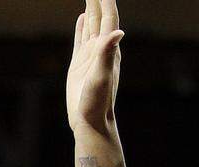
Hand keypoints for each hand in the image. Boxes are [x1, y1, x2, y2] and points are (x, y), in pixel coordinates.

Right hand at [66, 0, 124, 135]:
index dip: (106, 0)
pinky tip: (82, 17)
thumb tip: (118, 32)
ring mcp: (90, 55)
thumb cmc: (97, 103)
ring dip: (91, 7)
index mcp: (108, 49)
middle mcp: (101, 49)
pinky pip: (81, 38)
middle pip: (101, 16)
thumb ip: (107, 54)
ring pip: (91, 24)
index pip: (109, 17)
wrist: (91, 122)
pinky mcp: (80, 64)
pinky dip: (82, 25)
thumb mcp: (101, 77)